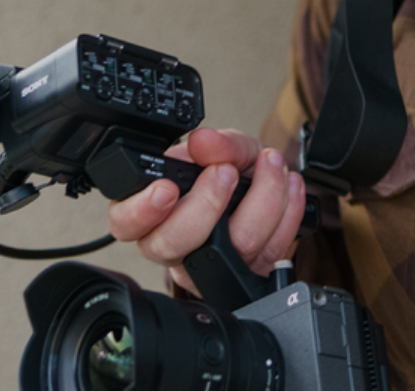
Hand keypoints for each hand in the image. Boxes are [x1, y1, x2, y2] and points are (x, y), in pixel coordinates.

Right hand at [106, 128, 306, 296]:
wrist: (262, 188)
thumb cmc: (227, 170)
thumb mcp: (221, 147)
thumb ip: (216, 144)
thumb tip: (204, 142)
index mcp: (150, 213)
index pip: (125, 223)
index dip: (142, 210)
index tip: (168, 189)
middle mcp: (175, 245)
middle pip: (175, 243)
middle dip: (207, 202)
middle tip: (227, 171)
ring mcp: (212, 266)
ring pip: (235, 246)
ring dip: (263, 197)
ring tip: (270, 164)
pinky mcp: (249, 273)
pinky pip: (273, 250)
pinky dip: (289, 210)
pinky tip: (288, 186)